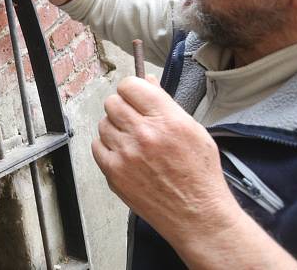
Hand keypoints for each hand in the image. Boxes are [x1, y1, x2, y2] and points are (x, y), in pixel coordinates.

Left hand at [91, 75, 239, 247]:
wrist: (197, 215)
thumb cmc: (199, 175)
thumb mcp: (194, 130)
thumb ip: (165, 103)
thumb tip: (147, 81)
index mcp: (167, 120)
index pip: (130, 85)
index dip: (131, 89)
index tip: (135, 96)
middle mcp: (144, 134)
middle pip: (112, 102)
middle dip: (122, 108)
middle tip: (134, 120)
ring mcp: (126, 154)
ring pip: (103, 123)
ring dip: (115, 128)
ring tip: (133, 142)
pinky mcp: (114, 172)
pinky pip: (96, 146)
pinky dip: (107, 147)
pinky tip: (125, 155)